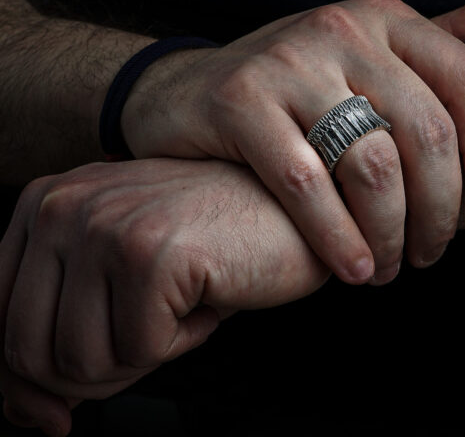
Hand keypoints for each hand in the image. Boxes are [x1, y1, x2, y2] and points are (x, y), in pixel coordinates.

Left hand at [0, 158, 327, 433]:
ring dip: (141, 354)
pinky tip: (204, 299)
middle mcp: (65, 206)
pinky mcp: (150, 251)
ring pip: (79, 361)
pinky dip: (181, 341)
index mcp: (47, 203)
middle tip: (148, 340)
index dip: (23, 379)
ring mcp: (106, 225)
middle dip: (92, 372)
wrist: (290, 203)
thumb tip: (26, 408)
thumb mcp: (121, 269)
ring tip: (179, 307)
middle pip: (28, 351)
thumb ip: (62, 324)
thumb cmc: (213, 235)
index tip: (53, 407)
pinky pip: (141, 349)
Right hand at [122, 0, 464, 282]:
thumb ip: (447, 34)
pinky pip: (306, 184)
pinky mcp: (238, 100)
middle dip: (440, 210)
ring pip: (370, 165)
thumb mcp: (370, 52)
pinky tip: (352, 268)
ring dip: (392, 233)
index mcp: (381, 18)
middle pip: (425, 132)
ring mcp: (285, 62)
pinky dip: (337, 238)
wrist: (186, 91)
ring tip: (391, 267)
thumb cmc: (292, 86)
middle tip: (432, 254)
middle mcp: (338, 29)